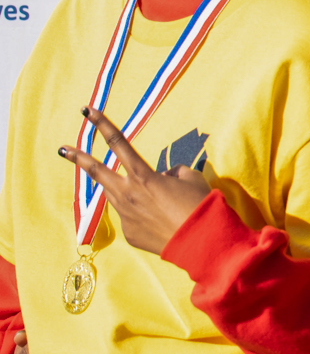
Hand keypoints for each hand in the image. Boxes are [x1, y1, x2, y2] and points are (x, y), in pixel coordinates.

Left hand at [57, 108, 211, 255]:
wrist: (202, 241)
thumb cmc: (200, 204)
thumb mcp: (191, 179)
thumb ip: (174, 172)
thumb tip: (165, 177)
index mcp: (143, 175)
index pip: (118, 143)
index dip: (102, 124)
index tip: (87, 112)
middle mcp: (127, 194)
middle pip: (96, 171)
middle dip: (78, 158)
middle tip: (62, 149)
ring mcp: (125, 215)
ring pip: (115, 195)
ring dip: (121, 189)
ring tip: (139, 191)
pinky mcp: (129, 233)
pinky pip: (133, 217)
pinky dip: (144, 214)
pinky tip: (162, 221)